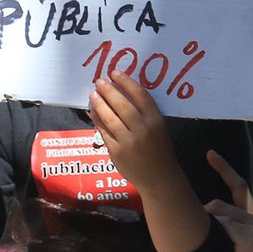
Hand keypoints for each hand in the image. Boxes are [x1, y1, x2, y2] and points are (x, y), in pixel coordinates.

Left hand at [85, 70, 181, 191]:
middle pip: (122, 104)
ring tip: (93, 94)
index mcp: (156, 120)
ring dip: (99, 103)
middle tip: (100, 81)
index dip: (126, 81)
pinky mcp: (116, 152)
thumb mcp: (159, 128)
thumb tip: (121, 94)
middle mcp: (142, 129)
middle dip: (109, 90)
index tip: (116, 73)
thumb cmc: (160, 150)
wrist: (159, 179)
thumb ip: (144, 113)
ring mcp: (128, 141)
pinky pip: (104, 131)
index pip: (140, 95)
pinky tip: (93, 112)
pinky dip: (97, 120)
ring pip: (109, 117)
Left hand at [201, 150, 252, 251]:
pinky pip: (222, 230)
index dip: (225, 169)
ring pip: (218, 218)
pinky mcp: (250, 240)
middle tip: (203, 245)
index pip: (241, 187)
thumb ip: (227, 234)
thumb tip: (204, 221)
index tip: (210, 153)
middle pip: (218, 206)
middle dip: (205, 221)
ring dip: (209, 235)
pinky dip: (215, 241)